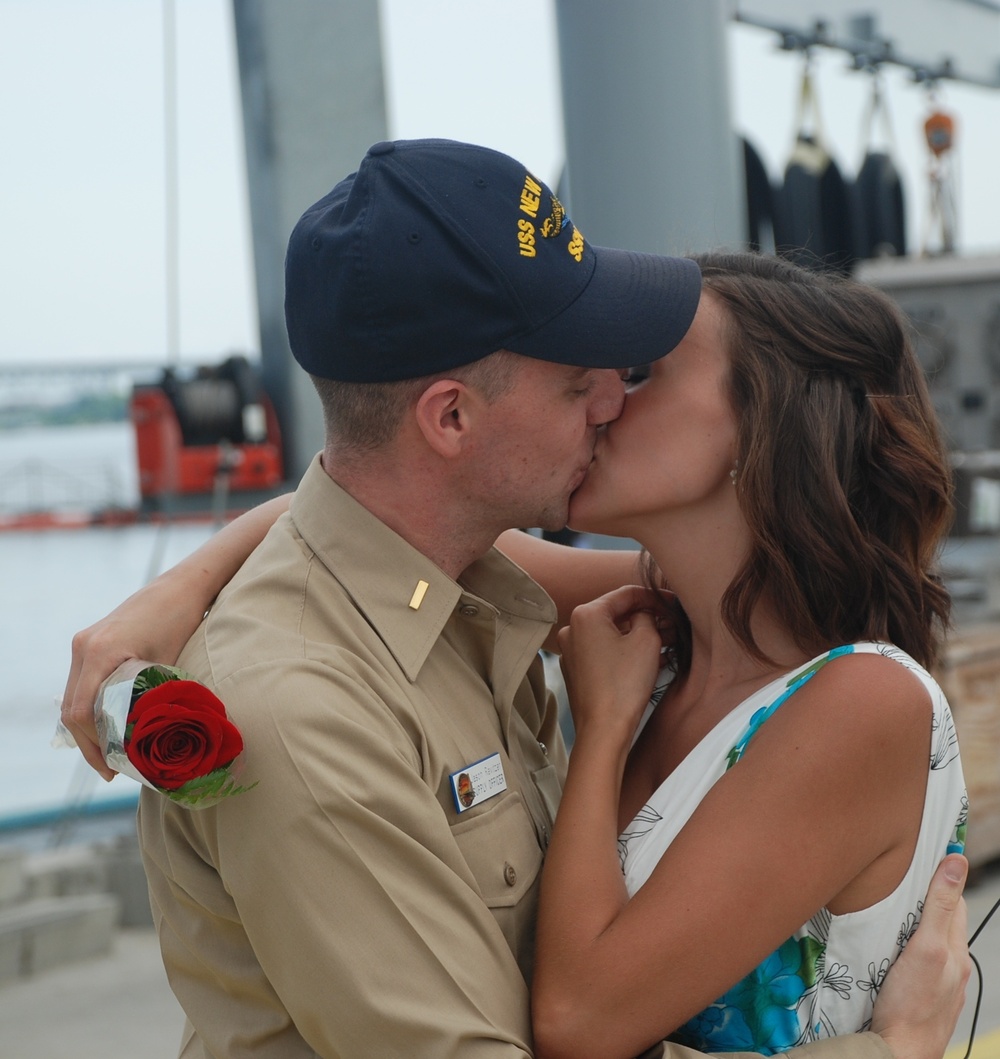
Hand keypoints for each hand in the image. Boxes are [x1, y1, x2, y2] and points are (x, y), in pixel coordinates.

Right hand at [59, 577, 207, 779]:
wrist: (181, 587)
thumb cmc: (182, 621)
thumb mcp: (167, 664)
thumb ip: (152, 698)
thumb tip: (153, 743)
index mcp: (99, 653)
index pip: (81, 712)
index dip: (93, 746)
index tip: (111, 768)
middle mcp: (84, 647)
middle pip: (71, 708)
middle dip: (88, 743)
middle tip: (109, 770)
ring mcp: (85, 642)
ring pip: (73, 696)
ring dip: (87, 727)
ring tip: (109, 754)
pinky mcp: (92, 641)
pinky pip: (82, 682)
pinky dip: (90, 706)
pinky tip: (107, 725)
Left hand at [557, 586, 664, 742]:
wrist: (604, 729)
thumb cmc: (624, 684)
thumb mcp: (647, 641)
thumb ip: (648, 616)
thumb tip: (645, 613)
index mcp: (586, 614)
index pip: (626, 594)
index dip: (654, 597)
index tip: (673, 603)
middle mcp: (573, 628)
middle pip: (618, 614)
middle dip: (648, 619)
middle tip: (673, 625)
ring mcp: (572, 650)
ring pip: (613, 634)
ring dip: (639, 636)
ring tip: (668, 642)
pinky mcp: (577, 669)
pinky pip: (605, 651)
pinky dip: (626, 651)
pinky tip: (652, 658)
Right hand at [871, 853, 971, 1058]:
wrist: (897, 1054)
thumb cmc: (910, 1004)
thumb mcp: (925, 946)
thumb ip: (938, 905)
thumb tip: (957, 862)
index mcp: (955, 950)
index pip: (952, 900)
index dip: (937, 878)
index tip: (919, 858)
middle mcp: (952, 966)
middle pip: (940, 920)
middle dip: (923, 900)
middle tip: (895, 882)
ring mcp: (939, 984)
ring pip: (928, 942)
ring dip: (913, 925)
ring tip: (889, 911)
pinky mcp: (922, 997)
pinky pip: (918, 963)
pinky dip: (906, 948)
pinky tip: (889, 949)